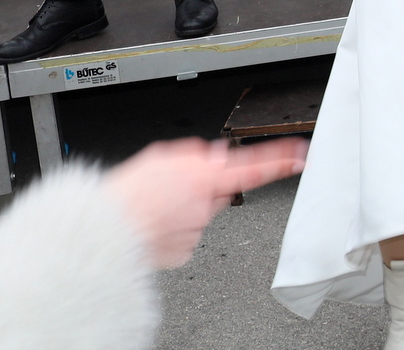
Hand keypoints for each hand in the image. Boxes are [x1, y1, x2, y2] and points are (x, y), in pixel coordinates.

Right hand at [104, 138, 307, 269]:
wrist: (102, 233)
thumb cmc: (126, 194)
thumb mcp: (161, 156)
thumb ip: (195, 153)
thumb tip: (216, 155)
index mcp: (204, 178)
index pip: (254, 167)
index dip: (280, 160)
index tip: (300, 155)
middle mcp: (205, 206)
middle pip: (221, 190)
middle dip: (207, 185)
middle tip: (175, 185)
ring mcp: (197, 230)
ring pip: (201, 212)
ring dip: (187, 205)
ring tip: (157, 204)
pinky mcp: (186, 250)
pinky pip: (188, 232)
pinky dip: (175, 226)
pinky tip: (156, 221)